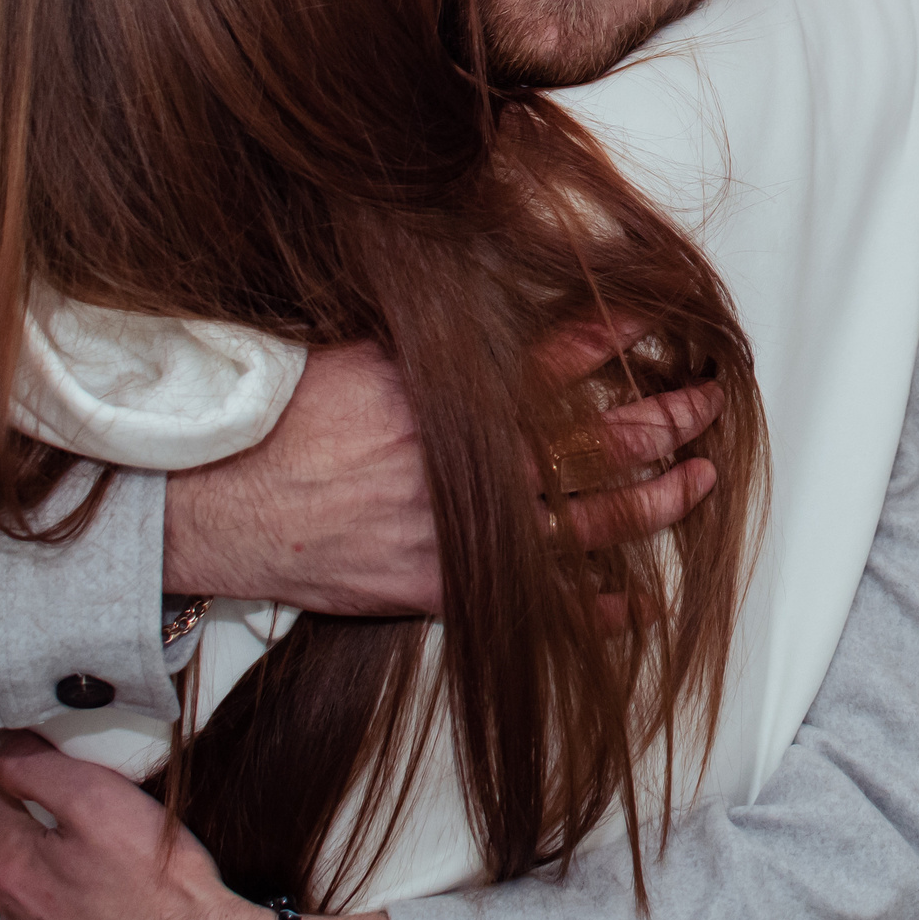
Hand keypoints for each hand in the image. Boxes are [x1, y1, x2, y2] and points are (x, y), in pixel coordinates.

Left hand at [0, 734, 270, 919]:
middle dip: (44, 834)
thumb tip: (3, 750)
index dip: (18, 771)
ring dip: (57, 888)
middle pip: (15, 855)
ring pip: (33, 908)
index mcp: (15, 871)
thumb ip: (39, 769)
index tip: (39, 761)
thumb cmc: (162, 893)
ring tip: (110, 881)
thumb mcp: (99, 800)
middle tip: (95, 824)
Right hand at [162, 340, 723, 616]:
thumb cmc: (275, 423)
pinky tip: (637, 605)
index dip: (617, 341)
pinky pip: (535, 605)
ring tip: (699, 481)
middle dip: (662, 420)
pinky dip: (593, 610)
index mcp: (444, 391)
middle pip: (594, 439)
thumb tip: (474, 308)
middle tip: (707, 405)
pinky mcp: (435, 589)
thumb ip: (421, 345)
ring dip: (653, 501)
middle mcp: (463, 459)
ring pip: (586, 521)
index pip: (556, 356)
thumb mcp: (353, 353)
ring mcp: (456, 530)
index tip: (661, 327)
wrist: (211, 504)